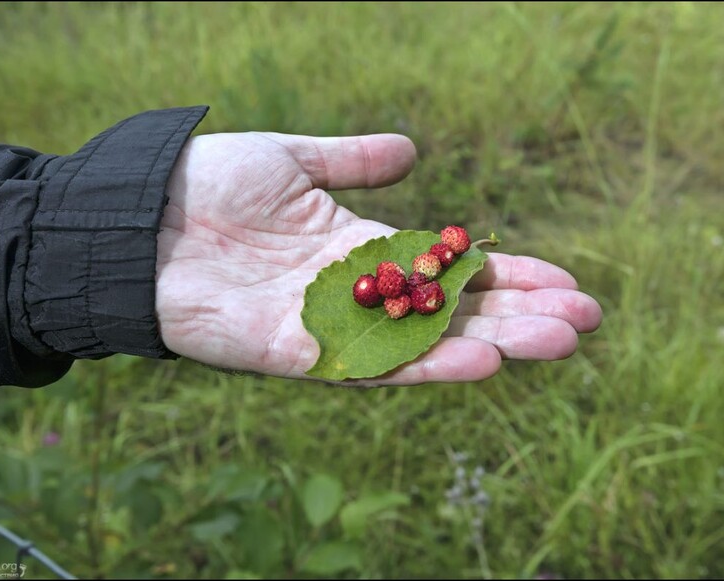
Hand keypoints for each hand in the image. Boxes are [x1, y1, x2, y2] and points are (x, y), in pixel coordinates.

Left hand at [156, 132, 601, 385]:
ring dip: (495, 344)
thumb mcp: (292, 158)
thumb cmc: (206, 185)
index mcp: (360, 250)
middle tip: (587, 320)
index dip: (507, 274)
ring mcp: (332, 329)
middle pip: (452, 312)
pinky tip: (484, 360)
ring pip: (427, 343)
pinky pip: (374, 366)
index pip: (450, 268)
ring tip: (559, 342)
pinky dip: (429, 365)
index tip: (565, 278)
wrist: (136, 219)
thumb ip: (351, 160)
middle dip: (520, 314)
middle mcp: (357, 296)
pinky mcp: (300, 355)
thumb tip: (411, 150)